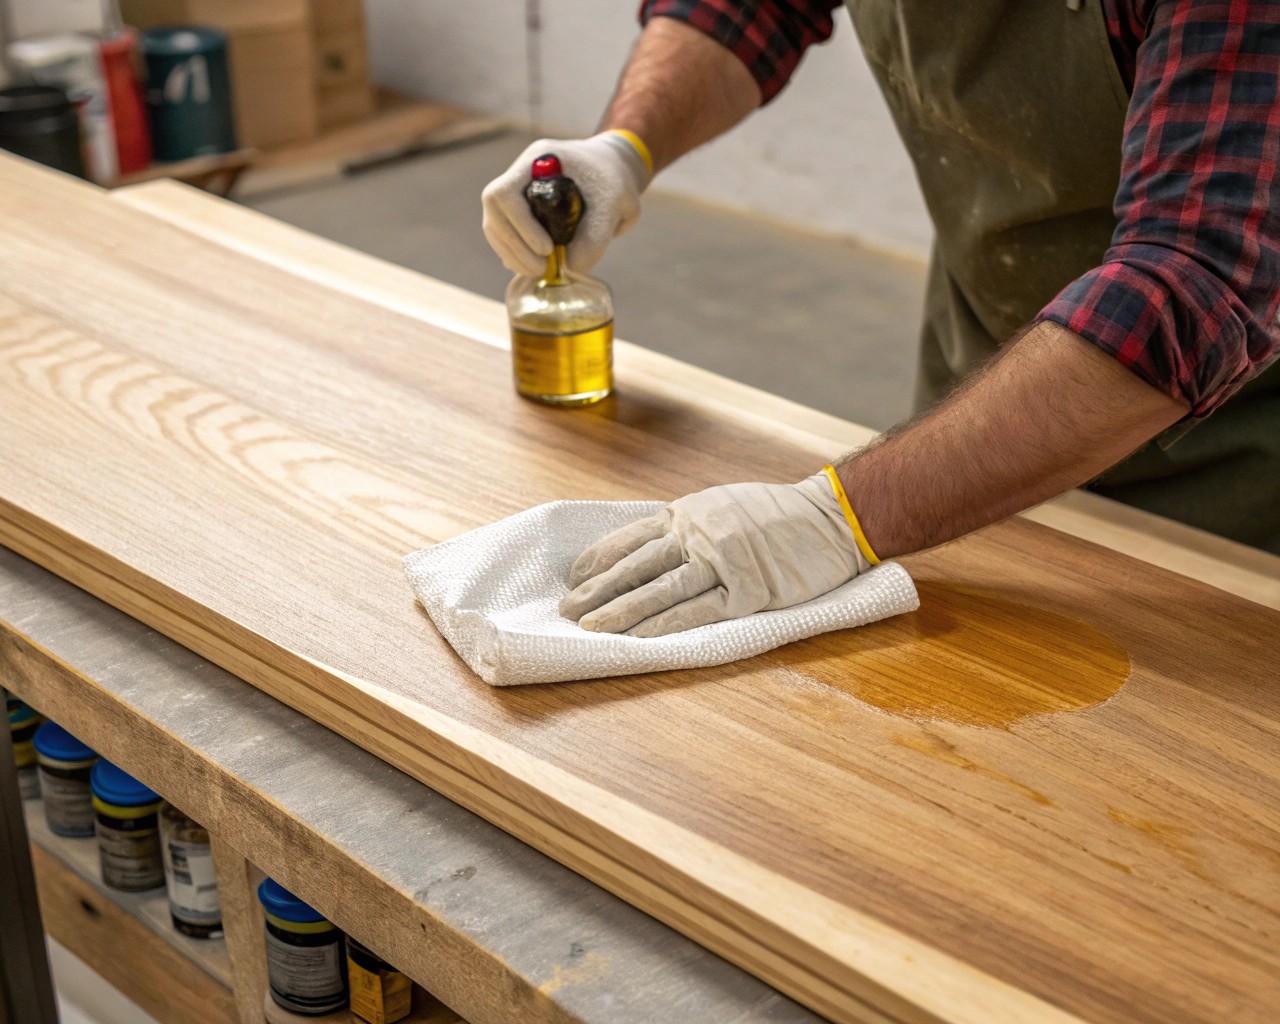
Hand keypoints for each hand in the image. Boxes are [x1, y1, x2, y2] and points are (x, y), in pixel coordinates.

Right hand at [481, 132, 650, 275]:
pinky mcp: (518, 212)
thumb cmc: (616, 182)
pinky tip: (532, 267)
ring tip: (539, 272)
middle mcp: (520, 174)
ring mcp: (516, 193)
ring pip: (495, 226)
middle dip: (515, 246)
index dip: (521, 225)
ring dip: (513, 254)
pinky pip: (503, 235)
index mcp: (540, 160)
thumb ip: (595, 235)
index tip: (547, 249)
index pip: (506, 193)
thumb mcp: (617, 205)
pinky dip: (515, 255)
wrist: (613, 172)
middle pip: (494, 211)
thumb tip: (568, 268)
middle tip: (542, 269)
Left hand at [559, 473, 873, 636]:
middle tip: (566, 611)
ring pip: (659, 589)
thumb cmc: (778, 513)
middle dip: (596, 589)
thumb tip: (648, 549)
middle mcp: (697, 534)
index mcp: (687, 514)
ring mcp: (721, 562)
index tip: (573, 578)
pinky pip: (698, 610)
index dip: (598, 559)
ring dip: (621, 610)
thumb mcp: (721, 505)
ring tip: (591, 628)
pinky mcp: (748, 591)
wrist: (834, 516)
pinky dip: (666, 624)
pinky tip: (641, 638)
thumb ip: (686, 526)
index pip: (630, 538)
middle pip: (635, 564)